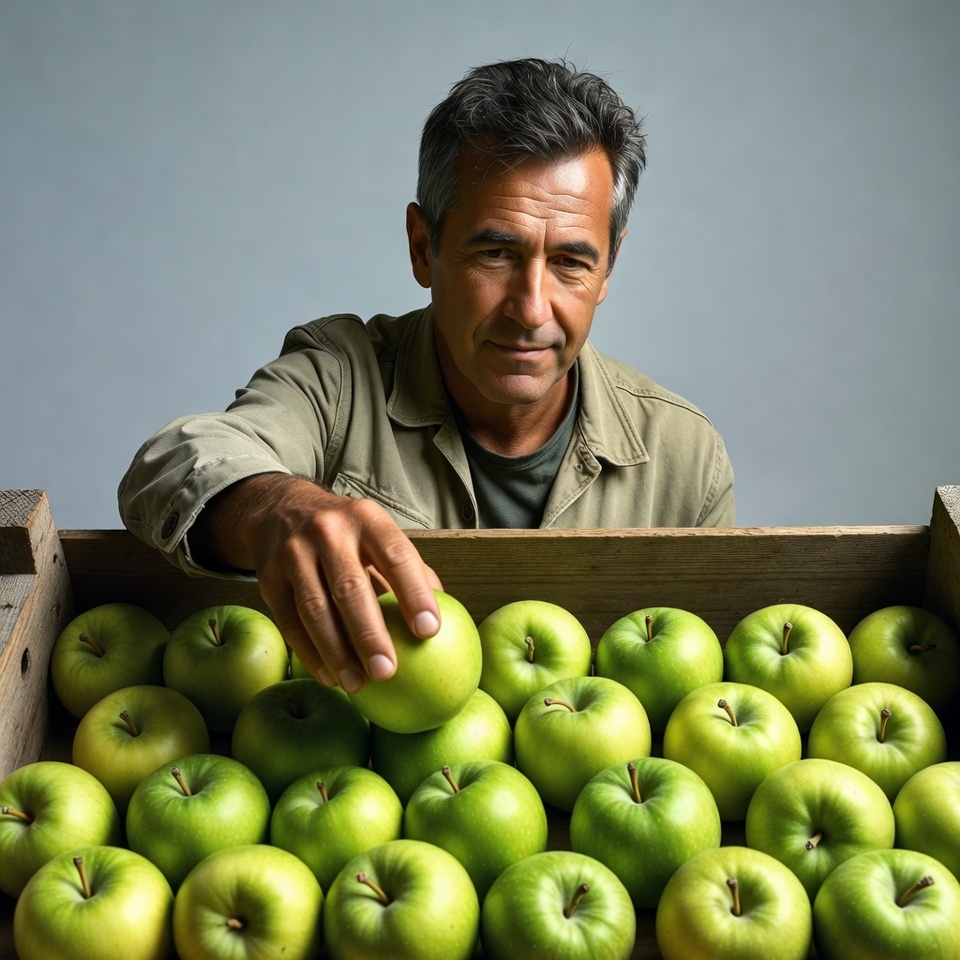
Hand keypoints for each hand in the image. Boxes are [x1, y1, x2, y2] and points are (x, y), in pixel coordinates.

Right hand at [191, 474, 442, 690]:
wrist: (280, 510)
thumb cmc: (348, 535)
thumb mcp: (378, 535)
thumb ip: (410, 572)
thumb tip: (446, 621)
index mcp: (367, 519)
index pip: (396, 555)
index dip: (414, 592)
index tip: (429, 631)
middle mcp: (328, 531)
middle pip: (350, 587)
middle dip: (369, 633)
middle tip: (388, 671)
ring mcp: (294, 553)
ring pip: (315, 609)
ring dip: (336, 652)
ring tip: (358, 685)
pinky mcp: (269, 578)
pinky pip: (290, 622)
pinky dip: (310, 654)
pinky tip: (330, 678)